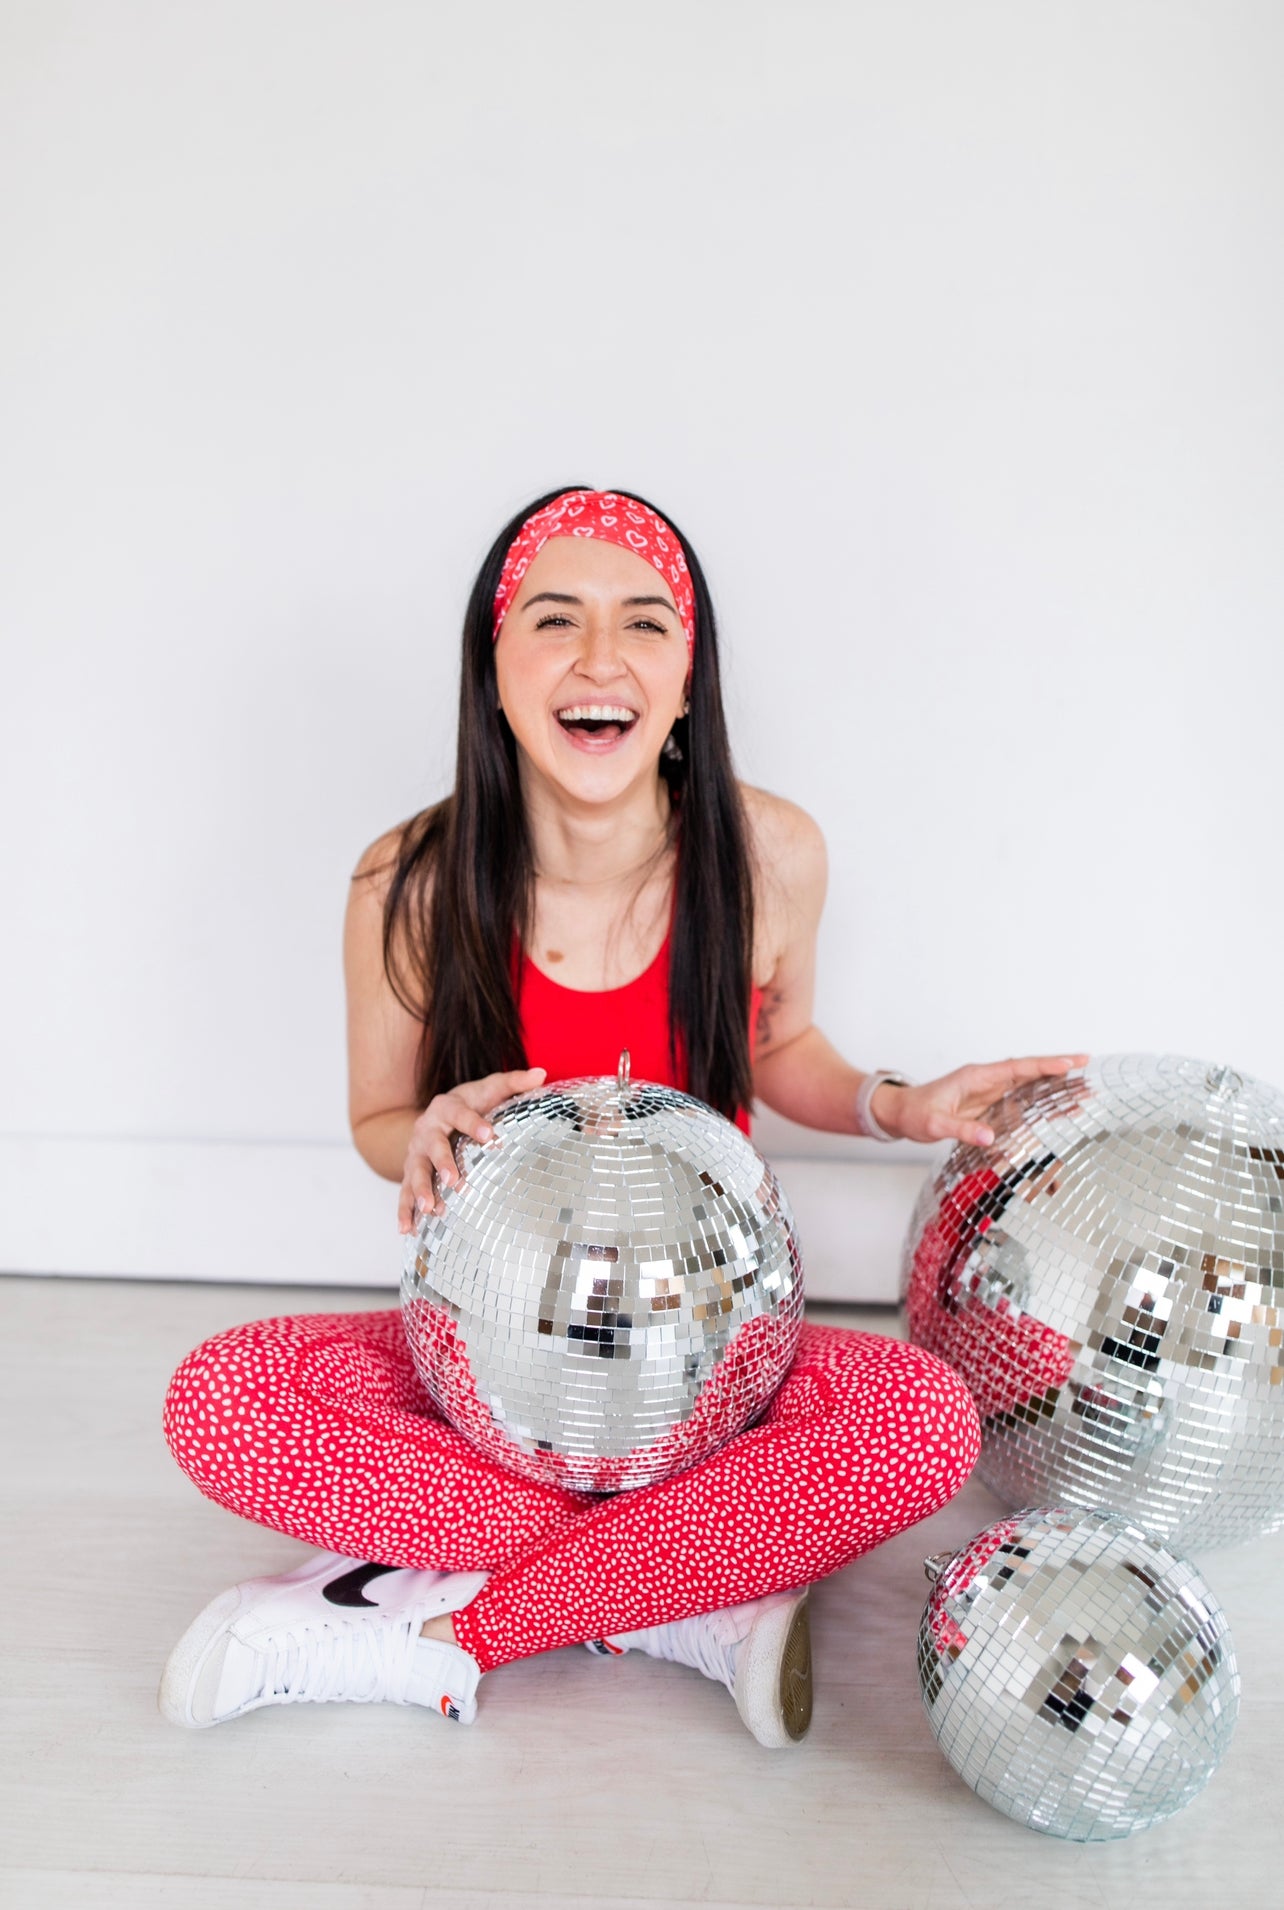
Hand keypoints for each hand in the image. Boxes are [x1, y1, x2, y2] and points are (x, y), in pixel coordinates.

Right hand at [397, 1067, 546, 1232]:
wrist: (435, 1116)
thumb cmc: (469, 1104)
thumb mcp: (489, 1089)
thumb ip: (514, 1082)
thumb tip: (542, 1074)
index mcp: (446, 1107)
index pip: (459, 1114)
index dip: (474, 1124)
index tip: (490, 1136)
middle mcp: (426, 1129)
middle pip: (432, 1146)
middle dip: (442, 1164)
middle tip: (456, 1181)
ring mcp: (415, 1153)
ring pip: (415, 1172)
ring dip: (420, 1191)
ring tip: (430, 1210)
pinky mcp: (410, 1173)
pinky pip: (403, 1193)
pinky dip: (404, 1211)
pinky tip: (407, 1230)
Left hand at [875, 1054, 1089, 1147]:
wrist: (900, 1112)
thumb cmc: (915, 1114)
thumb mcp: (935, 1125)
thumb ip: (962, 1130)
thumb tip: (991, 1138)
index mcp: (975, 1077)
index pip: (1016, 1067)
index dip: (1043, 1064)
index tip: (1069, 1061)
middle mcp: (985, 1079)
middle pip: (1028, 1071)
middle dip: (1057, 1068)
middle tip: (1087, 1065)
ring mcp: (988, 1090)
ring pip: (1026, 1083)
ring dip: (1052, 1084)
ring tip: (1082, 1088)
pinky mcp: (988, 1102)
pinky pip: (1018, 1098)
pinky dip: (1038, 1098)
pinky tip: (1056, 1104)